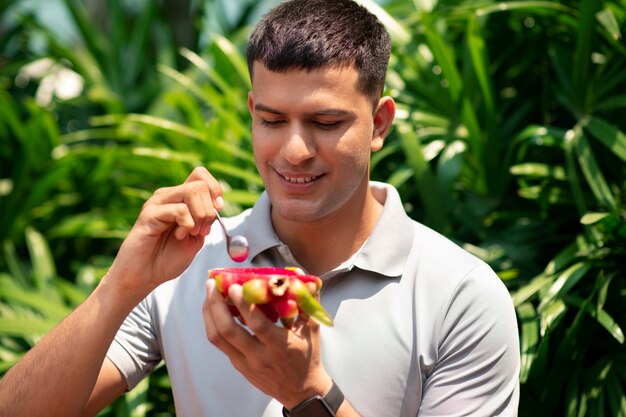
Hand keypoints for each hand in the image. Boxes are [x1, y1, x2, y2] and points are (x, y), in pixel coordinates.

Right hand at [106, 167, 222, 296]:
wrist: (144, 276)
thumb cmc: (167, 258)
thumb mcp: (195, 238)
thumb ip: (206, 220)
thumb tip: (217, 205)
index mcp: (179, 199)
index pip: (201, 175)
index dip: (215, 190)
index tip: (217, 210)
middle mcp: (168, 196)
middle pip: (200, 184)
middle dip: (209, 209)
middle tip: (200, 230)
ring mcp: (158, 203)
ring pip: (192, 191)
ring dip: (200, 215)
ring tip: (190, 233)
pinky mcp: (149, 214)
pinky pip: (180, 210)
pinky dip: (187, 225)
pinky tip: (178, 236)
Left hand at [202, 279, 332, 408]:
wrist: (301, 391)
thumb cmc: (308, 356)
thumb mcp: (312, 330)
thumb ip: (308, 302)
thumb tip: (304, 276)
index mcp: (279, 346)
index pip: (256, 324)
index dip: (243, 304)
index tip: (234, 286)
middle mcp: (259, 356)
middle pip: (228, 330)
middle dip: (216, 304)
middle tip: (212, 284)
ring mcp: (245, 362)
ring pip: (217, 337)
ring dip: (209, 312)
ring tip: (209, 292)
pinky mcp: (238, 365)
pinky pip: (220, 343)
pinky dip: (213, 323)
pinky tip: (215, 309)